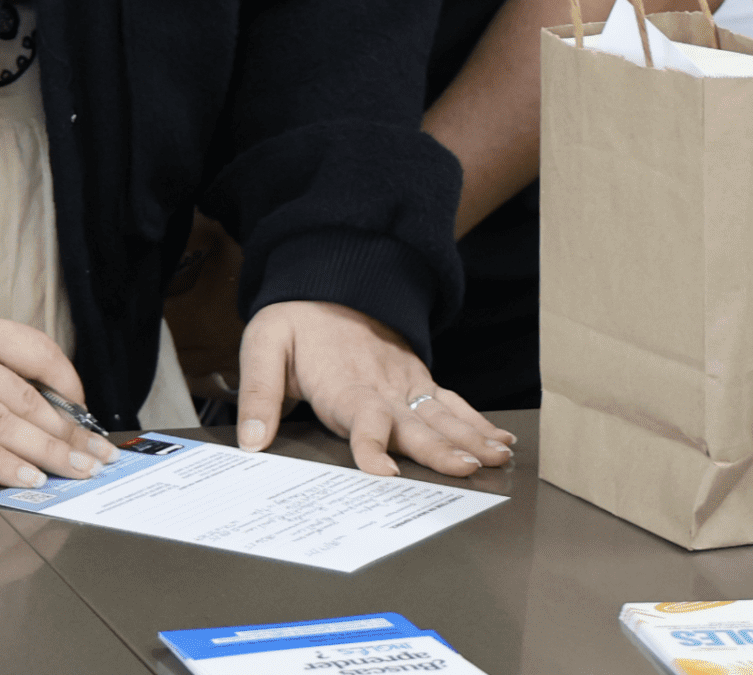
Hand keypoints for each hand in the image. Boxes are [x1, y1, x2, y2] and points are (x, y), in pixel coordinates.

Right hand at [0, 305, 117, 484]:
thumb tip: (50, 402)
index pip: (33, 348)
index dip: (68, 382)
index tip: (87, 413)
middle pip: (24, 395)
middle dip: (66, 430)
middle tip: (95, 456)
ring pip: (1, 423)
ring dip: (44, 452)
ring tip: (72, 472)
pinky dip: (0, 466)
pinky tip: (26, 480)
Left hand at [236, 300, 514, 478]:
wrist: (330, 278)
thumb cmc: (296, 320)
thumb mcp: (264, 344)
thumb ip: (258, 393)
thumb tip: (252, 441)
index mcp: (343, 382)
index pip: (360, 418)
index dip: (371, 447)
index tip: (385, 474)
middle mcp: (381, 384)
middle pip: (413, 422)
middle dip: (441, 448)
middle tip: (469, 470)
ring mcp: (405, 381)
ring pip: (441, 413)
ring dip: (470, 436)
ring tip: (496, 458)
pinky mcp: (418, 379)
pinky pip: (451, 402)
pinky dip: (477, 421)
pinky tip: (500, 441)